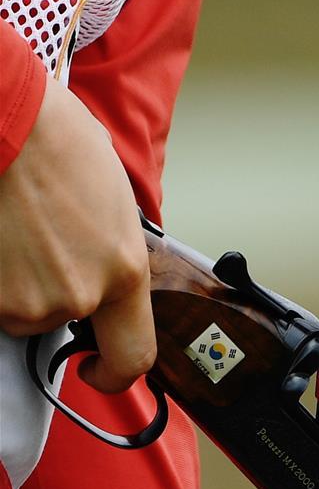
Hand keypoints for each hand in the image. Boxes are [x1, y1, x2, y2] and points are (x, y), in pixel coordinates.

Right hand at [0, 74, 155, 392]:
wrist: (4, 115)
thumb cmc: (56, 138)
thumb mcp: (114, 201)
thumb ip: (114, 253)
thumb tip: (104, 271)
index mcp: (124, 273)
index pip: (134, 357)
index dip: (115, 373)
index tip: (97, 368)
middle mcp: (80, 295)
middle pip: (63, 321)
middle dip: (53, 292)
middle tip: (40, 241)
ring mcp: (27, 299)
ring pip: (22, 310)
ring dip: (18, 280)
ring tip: (16, 225)